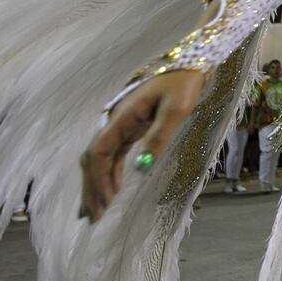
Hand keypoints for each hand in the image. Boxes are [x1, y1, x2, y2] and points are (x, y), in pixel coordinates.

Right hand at [79, 70, 205, 221]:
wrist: (189, 63)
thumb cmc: (183, 84)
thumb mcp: (176, 110)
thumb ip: (159, 136)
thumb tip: (143, 168)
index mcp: (121, 117)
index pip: (99, 153)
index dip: (98, 179)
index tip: (105, 203)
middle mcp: (116, 121)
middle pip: (93, 159)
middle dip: (92, 188)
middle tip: (93, 217)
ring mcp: (122, 124)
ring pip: (101, 158)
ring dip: (98, 183)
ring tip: (97, 211)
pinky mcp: (131, 126)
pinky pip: (114, 153)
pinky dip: (110, 172)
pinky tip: (113, 189)